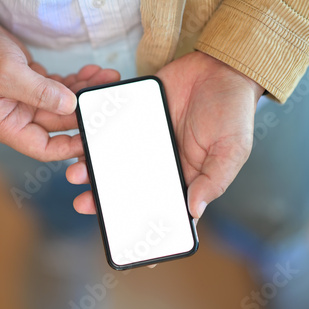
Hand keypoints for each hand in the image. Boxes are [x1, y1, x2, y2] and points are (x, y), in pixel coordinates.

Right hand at [0, 16, 118, 161]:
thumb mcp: (7, 74)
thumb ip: (40, 93)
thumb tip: (70, 105)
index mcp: (6, 126)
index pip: (43, 148)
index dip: (69, 146)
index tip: (93, 137)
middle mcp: (18, 117)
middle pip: (59, 122)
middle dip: (84, 109)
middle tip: (107, 98)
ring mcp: (26, 102)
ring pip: (63, 103)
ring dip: (84, 91)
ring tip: (106, 79)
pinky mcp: (33, 86)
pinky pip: (60, 88)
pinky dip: (75, 81)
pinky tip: (91, 72)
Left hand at [66, 51, 263, 217]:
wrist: (219, 66)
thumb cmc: (232, 111)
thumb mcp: (232, 149)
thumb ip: (214, 180)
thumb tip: (194, 210)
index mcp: (183, 175)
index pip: (161, 207)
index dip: (145, 226)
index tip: (125, 243)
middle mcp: (159, 161)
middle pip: (128, 186)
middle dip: (104, 198)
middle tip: (83, 203)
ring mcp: (143, 139)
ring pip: (113, 160)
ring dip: (93, 168)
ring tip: (76, 174)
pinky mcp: (133, 116)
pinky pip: (110, 129)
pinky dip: (95, 137)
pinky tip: (81, 144)